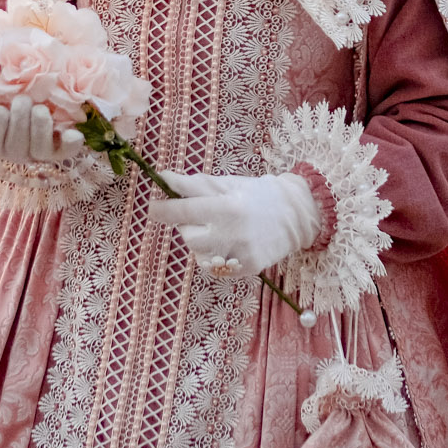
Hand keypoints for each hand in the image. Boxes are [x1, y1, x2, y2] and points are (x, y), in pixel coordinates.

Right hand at [0, 95, 83, 165]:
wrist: (39, 97)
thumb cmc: (4, 103)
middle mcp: (17, 153)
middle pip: (15, 148)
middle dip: (19, 121)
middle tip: (22, 100)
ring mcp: (40, 152)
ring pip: (40, 150)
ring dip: (39, 126)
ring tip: (39, 108)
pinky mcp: (63, 147)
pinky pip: (68, 151)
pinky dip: (71, 143)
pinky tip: (74, 134)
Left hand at [147, 172, 320, 277]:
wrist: (296, 214)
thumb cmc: (257, 194)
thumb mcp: (228, 183)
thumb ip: (195, 184)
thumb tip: (164, 178)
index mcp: (226, 206)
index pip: (183, 211)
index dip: (162, 210)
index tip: (152, 208)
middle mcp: (231, 232)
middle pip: (188, 237)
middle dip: (187, 226)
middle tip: (200, 216)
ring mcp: (239, 253)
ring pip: (200, 254)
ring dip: (201, 242)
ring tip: (218, 230)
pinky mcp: (247, 268)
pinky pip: (216, 266)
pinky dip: (215, 255)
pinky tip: (229, 243)